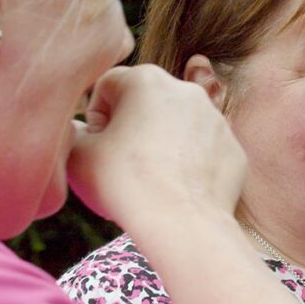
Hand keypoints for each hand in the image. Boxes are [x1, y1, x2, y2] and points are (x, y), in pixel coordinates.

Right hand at [67, 64, 245, 224]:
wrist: (181, 224)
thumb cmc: (124, 184)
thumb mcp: (78, 155)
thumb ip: (72, 132)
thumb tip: (78, 130)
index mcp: (144, 79)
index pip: (108, 85)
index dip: (97, 117)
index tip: (100, 145)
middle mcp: (184, 90)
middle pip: (146, 102)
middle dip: (132, 126)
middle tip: (123, 162)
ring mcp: (214, 118)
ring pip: (178, 124)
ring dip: (162, 142)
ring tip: (152, 177)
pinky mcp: (232, 147)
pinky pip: (204, 149)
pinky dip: (190, 163)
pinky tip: (177, 187)